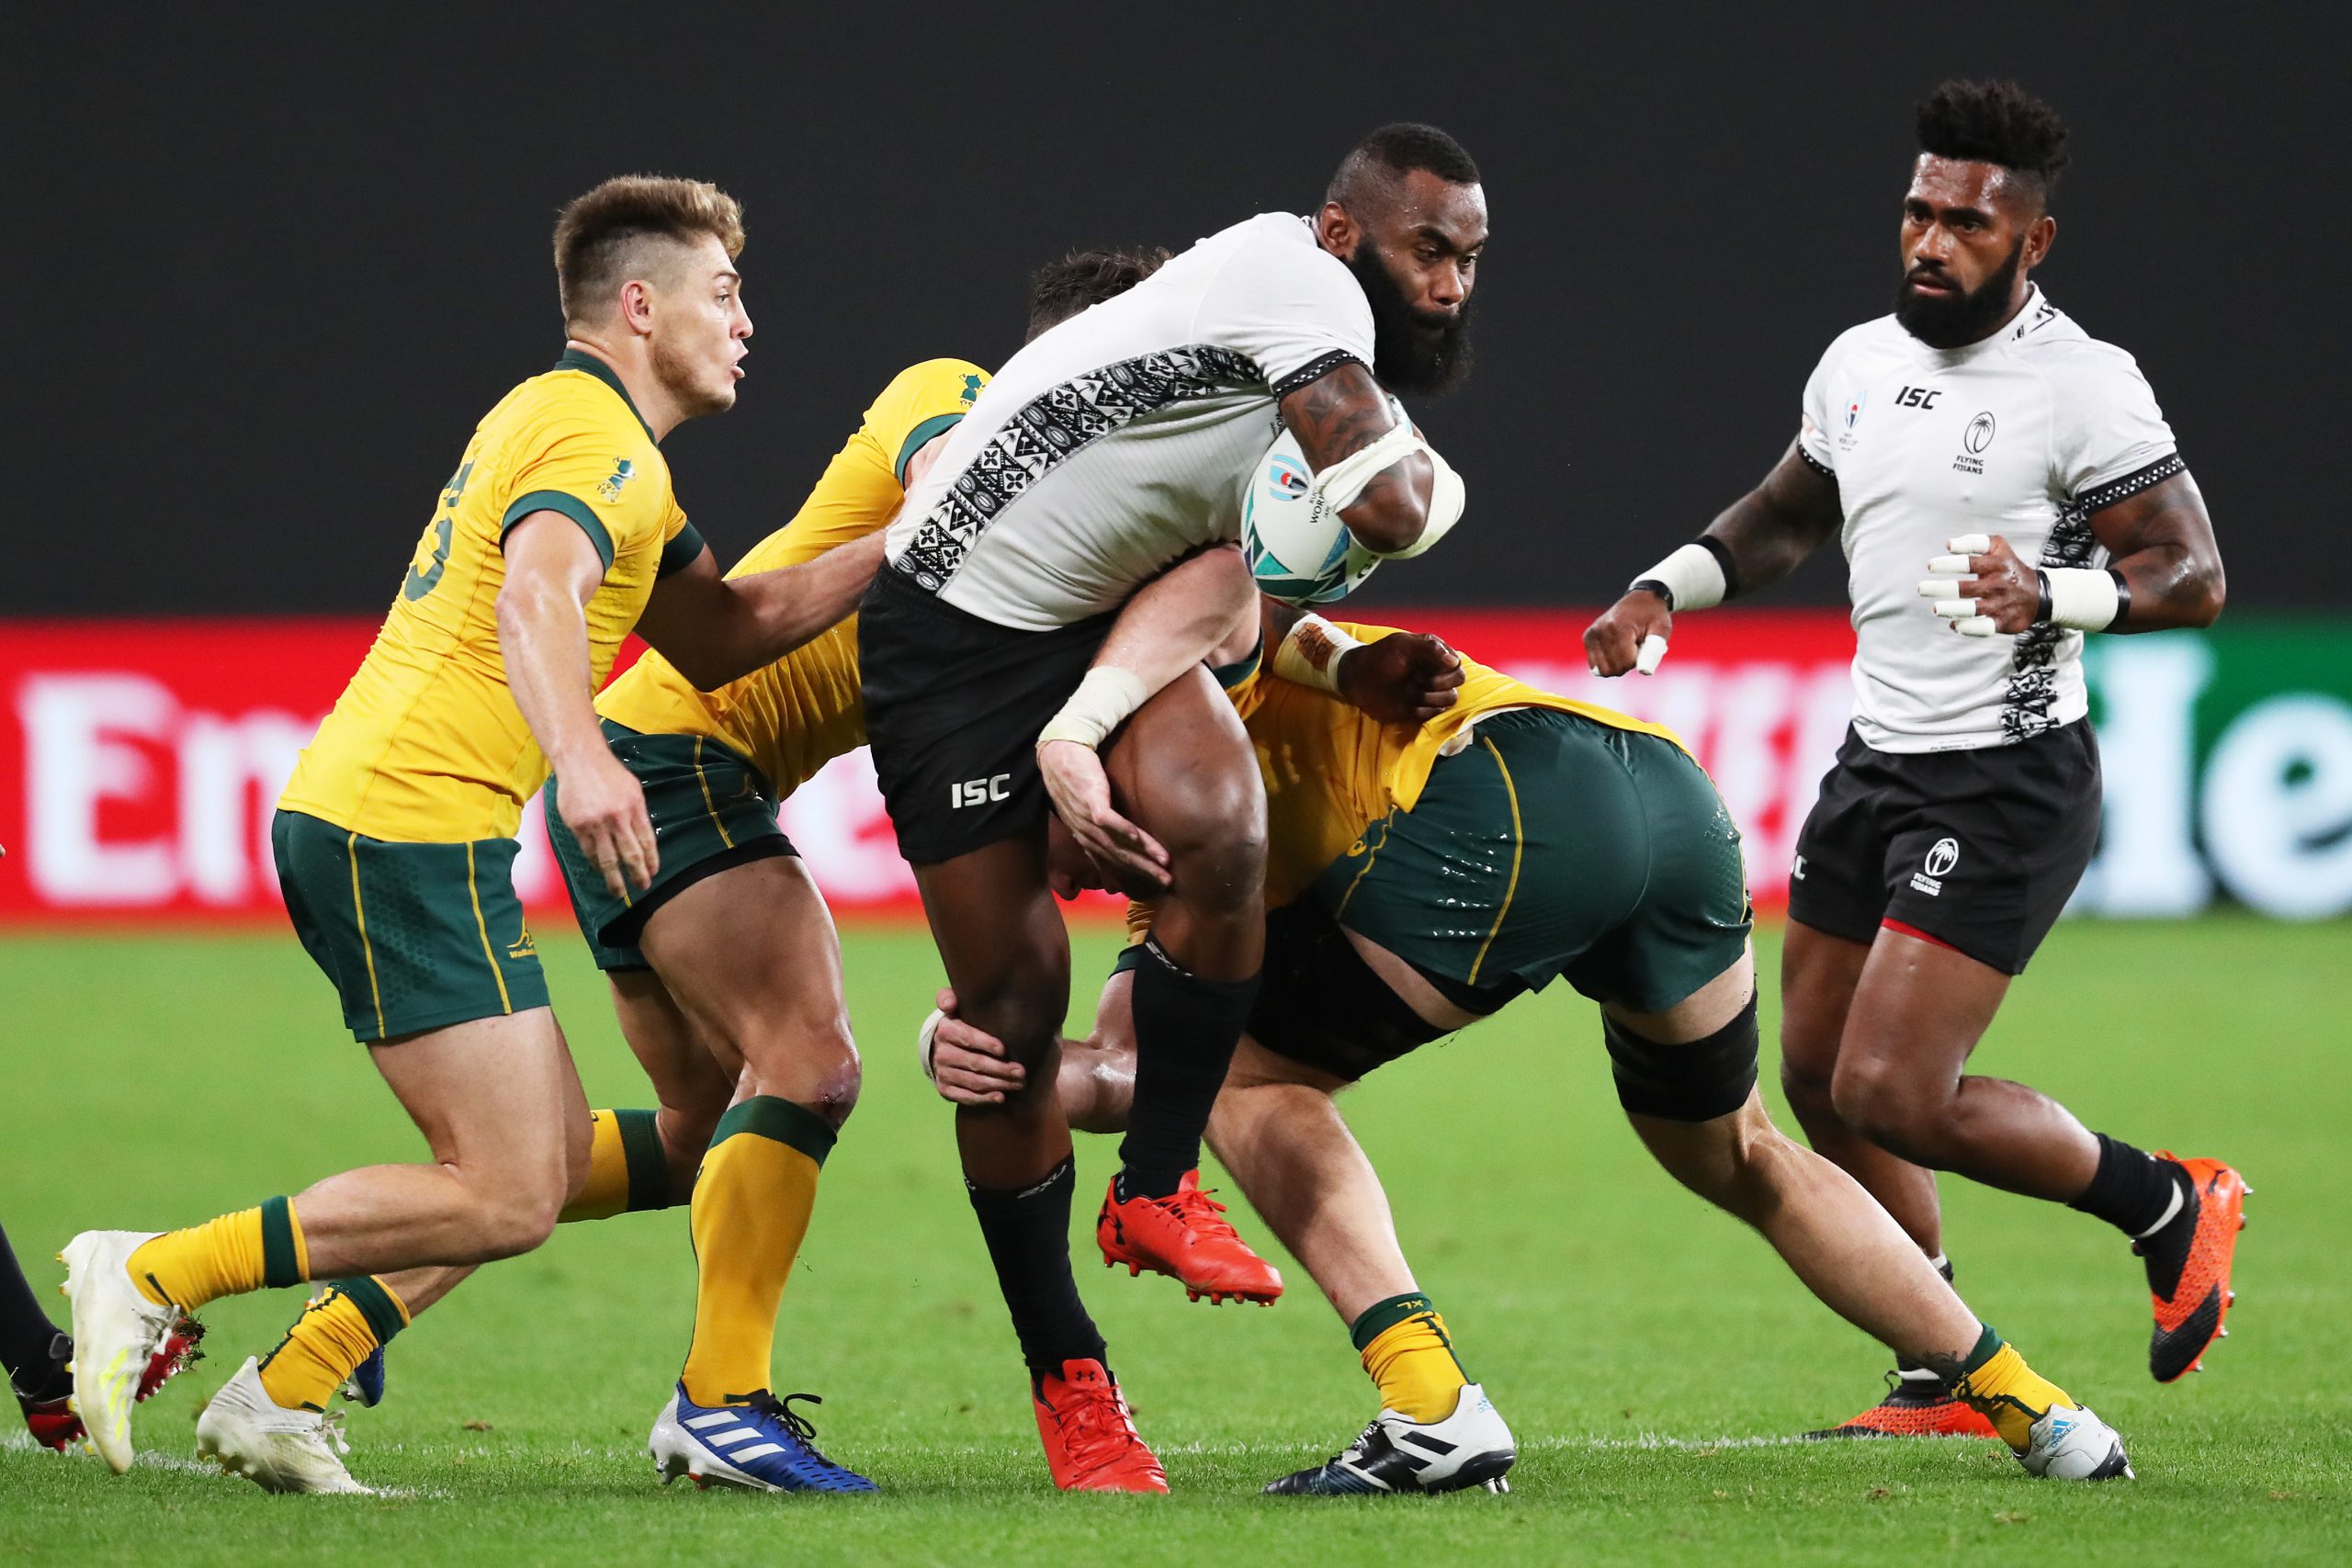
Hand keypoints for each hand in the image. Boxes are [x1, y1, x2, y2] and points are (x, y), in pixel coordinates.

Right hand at [554, 746, 656, 897]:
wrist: (580, 760)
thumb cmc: (609, 773)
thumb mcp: (633, 789)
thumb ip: (638, 814)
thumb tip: (643, 841)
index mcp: (635, 808)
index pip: (647, 842)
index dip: (651, 861)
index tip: (652, 873)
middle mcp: (617, 818)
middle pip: (630, 854)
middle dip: (637, 875)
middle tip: (642, 887)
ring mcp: (596, 823)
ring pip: (608, 859)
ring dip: (614, 879)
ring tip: (618, 892)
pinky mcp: (578, 826)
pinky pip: (588, 852)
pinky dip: (595, 864)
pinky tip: (600, 870)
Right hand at [923, 987, 1028, 1105]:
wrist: (944, 1047)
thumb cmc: (962, 1023)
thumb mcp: (956, 1007)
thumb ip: (950, 997)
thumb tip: (948, 1004)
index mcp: (945, 1030)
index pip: (966, 1037)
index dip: (985, 1043)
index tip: (1004, 1049)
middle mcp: (941, 1053)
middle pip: (973, 1062)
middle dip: (999, 1068)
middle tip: (1021, 1071)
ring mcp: (942, 1072)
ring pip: (973, 1081)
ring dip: (997, 1084)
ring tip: (1018, 1084)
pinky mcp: (945, 1089)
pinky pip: (965, 1097)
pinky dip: (983, 1098)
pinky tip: (1000, 1097)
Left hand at [1036, 739, 1169, 892]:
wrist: (1059, 750)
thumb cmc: (1076, 775)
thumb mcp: (1086, 805)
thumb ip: (1103, 820)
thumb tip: (1123, 833)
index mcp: (1084, 835)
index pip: (1110, 860)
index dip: (1132, 873)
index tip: (1154, 883)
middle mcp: (1084, 832)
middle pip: (1117, 857)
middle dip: (1144, 870)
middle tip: (1166, 881)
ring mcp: (1086, 818)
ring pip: (1116, 843)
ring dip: (1142, 855)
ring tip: (1164, 863)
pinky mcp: (1090, 800)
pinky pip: (1110, 821)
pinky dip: (1125, 832)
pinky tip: (1140, 839)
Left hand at [1335, 631, 1463, 723]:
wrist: (1358, 679)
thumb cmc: (1379, 657)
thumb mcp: (1401, 644)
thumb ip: (1429, 647)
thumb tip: (1453, 661)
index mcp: (1435, 654)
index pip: (1456, 663)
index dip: (1443, 668)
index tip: (1421, 666)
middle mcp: (1436, 672)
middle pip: (1458, 680)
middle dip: (1438, 682)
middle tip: (1415, 678)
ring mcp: (1430, 691)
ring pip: (1450, 698)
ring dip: (1432, 697)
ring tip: (1411, 692)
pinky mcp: (1421, 709)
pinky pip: (1436, 714)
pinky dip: (1424, 710)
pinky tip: (1408, 704)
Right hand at [1583, 589, 1672, 676]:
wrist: (1641, 599)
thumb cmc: (1654, 616)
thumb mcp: (1662, 630)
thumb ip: (1653, 651)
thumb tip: (1645, 672)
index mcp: (1619, 627)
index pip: (1627, 663)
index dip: (1640, 660)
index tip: (1644, 644)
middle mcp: (1601, 630)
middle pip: (1615, 668)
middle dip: (1629, 664)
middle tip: (1636, 646)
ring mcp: (1592, 634)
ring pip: (1603, 670)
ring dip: (1618, 665)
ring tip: (1626, 648)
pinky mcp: (1588, 637)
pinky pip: (1595, 666)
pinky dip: (1607, 663)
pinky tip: (1616, 649)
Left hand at [1919, 533, 2035, 635]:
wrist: (2040, 593)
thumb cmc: (2010, 567)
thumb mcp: (1999, 547)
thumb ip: (1974, 542)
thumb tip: (1949, 544)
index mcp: (1997, 564)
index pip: (1969, 563)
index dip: (1948, 564)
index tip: (1930, 566)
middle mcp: (1999, 585)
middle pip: (1966, 588)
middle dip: (1941, 589)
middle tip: (1921, 589)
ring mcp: (2001, 604)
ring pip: (1974, 609)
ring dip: (1952, 609)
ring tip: (1935, 609)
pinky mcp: (2004, 622)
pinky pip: (1985, 628)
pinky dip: (1969, 628)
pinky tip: (1954, 625)